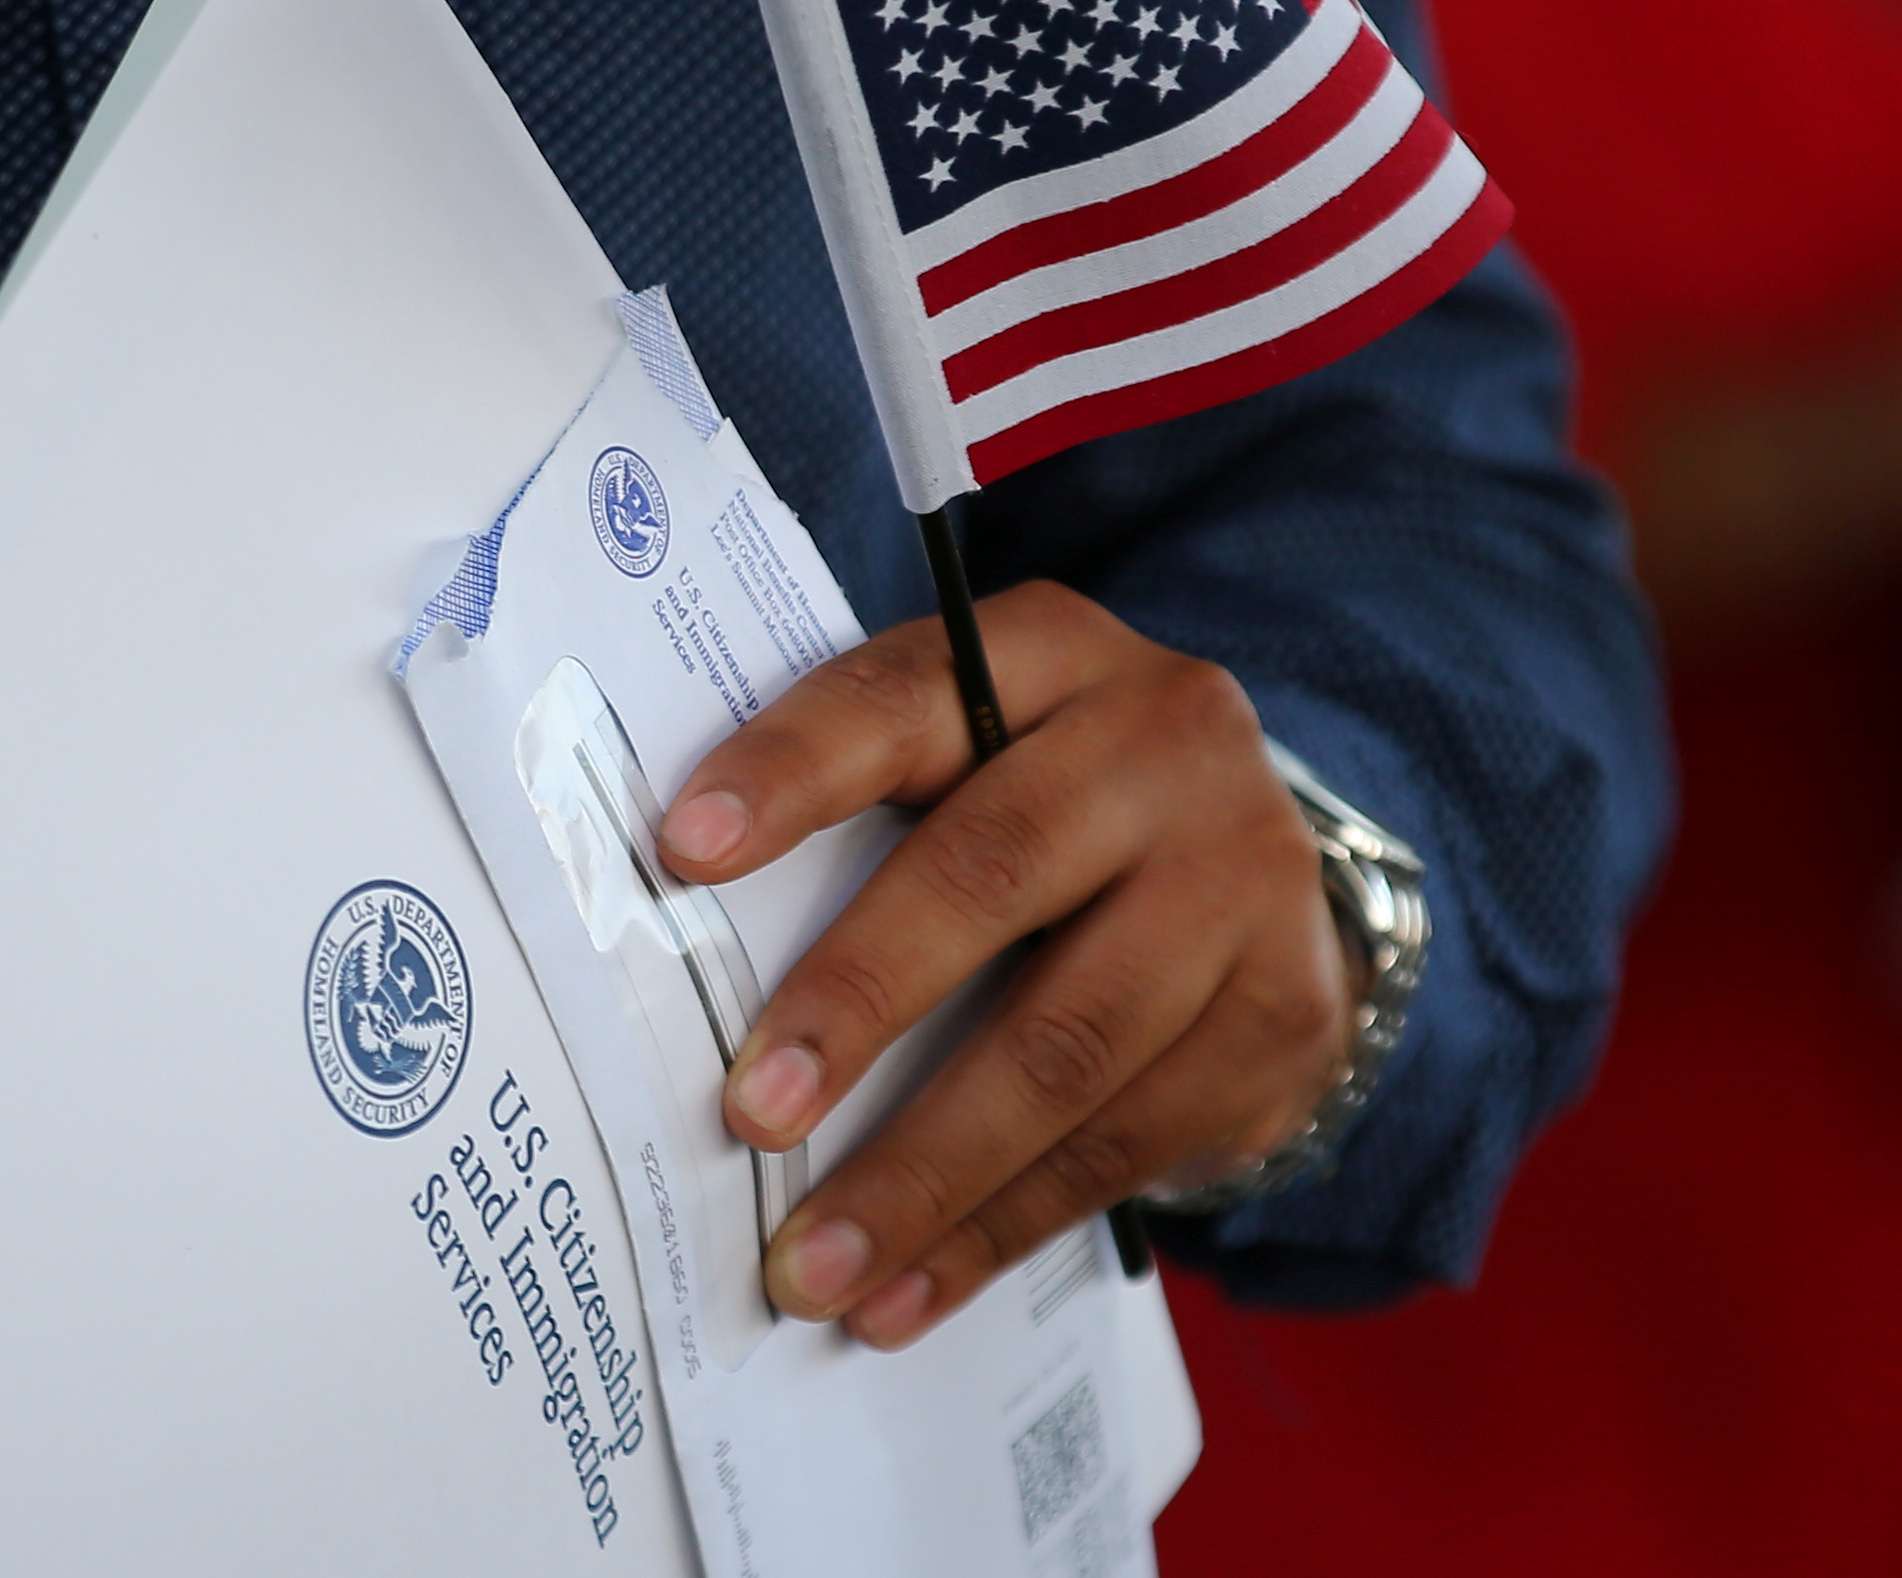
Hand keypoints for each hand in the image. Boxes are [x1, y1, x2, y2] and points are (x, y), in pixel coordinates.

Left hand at [656, 581, 1352, 1347]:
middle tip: (751, 1113)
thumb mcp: (969, 756)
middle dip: (859, 1000)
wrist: (1256, 867)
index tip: (684, 850)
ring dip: (924, 1176)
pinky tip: (904, 1295)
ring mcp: (1243, 881)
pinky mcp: (1280, 1016)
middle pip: (995, 872)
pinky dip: (998, 1233)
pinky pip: (1123, 1146)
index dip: (794, 767)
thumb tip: (680, 953)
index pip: (904, 695)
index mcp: (1050, 654)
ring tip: (810, 1267)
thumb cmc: (1041, 811)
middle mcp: (1164, 742)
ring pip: (1068, 1045)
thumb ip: (860, 812)